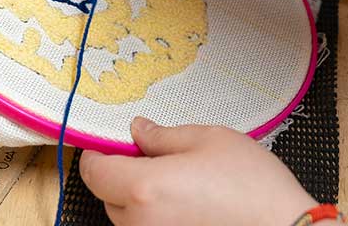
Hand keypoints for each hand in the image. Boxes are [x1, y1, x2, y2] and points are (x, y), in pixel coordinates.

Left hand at [79, 118, 321, 225]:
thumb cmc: (253, 187)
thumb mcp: (208, 140)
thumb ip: (163, 136)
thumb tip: (138, 131)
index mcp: (144, 188)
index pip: (94, 172)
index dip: (97, 153)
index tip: (107, 143)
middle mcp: (142, 223)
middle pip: (107, 195)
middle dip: (121, 173)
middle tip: (151, 155)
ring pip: (127, 217)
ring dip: (138, 197)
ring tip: (175, 181)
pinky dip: (155, 215)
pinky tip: (184, 202)